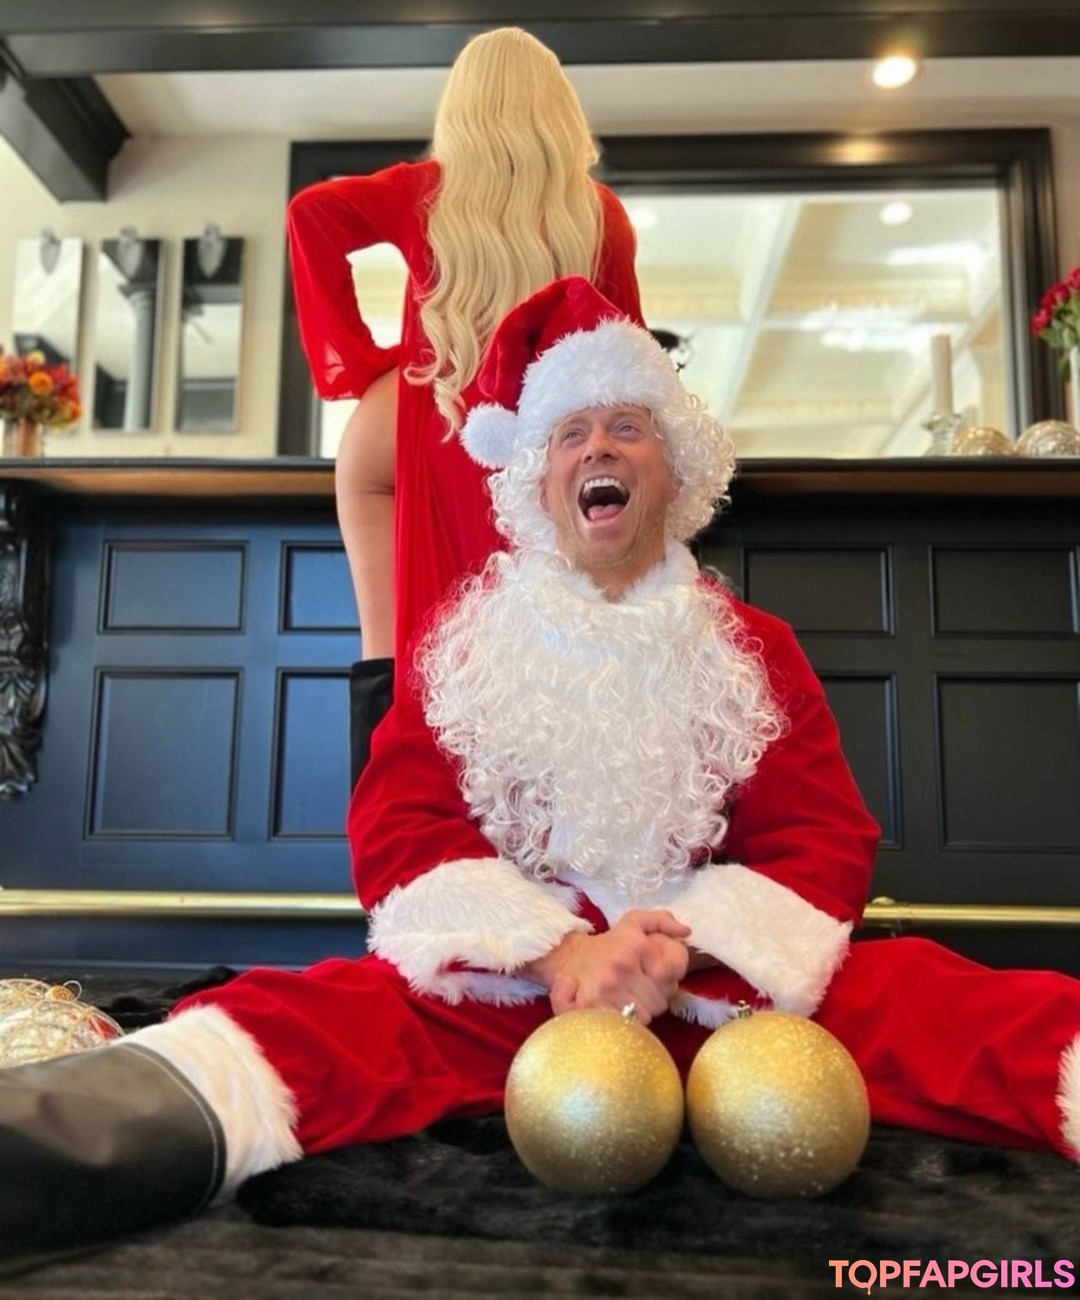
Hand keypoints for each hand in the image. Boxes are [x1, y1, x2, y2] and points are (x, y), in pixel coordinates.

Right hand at [522, 909, 691, 1024]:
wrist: (567, 959)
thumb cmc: (608, 944)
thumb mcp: (634, 922)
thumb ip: (662, 921)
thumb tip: (686, 931)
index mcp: (636, 945)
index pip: (672, 972)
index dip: (669, 977)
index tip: (657, 974)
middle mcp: (622, 966)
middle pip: (662, 998)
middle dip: (656, 995)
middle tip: (641, 987)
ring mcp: (607, 989)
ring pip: (647, 1015)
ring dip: (643, 1010)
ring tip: (629, 997)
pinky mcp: (593, 1008)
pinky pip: (628, 1026)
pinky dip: (628, 1023)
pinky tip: (620, 1010)